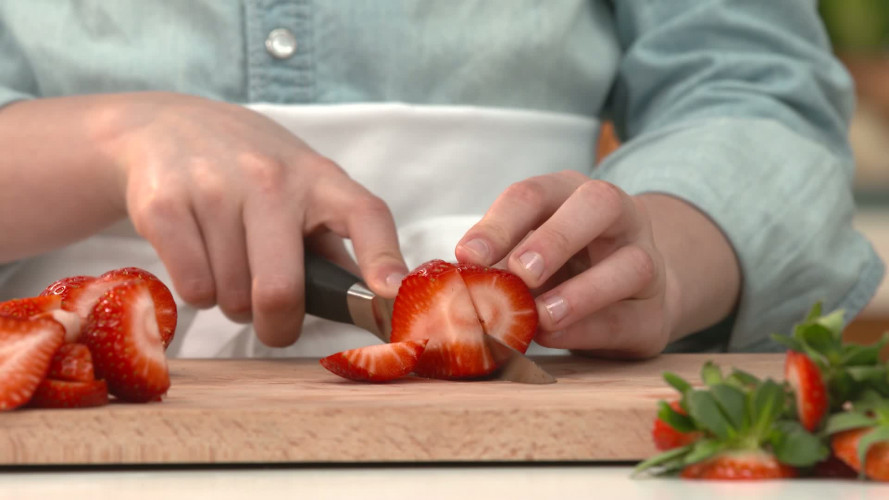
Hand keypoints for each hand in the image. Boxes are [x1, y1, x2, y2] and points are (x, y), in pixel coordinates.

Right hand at [102, 93, 406, 346]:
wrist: (163, 126)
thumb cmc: (249, 171)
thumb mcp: (302, 187)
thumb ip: (336, 243)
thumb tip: (377, 302)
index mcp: (318, 178)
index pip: (365, 215)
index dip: (383, 258)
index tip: (392, 294)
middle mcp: (269, 178)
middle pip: (279, 290)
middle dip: (278, 325)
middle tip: (273, 319)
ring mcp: (213, 188)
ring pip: (231, 299)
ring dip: (233, 303)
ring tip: (230, 268)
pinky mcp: (162, 205)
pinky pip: (192, 290)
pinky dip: (198, 294)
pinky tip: (200, 261)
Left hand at [456, 171, 738, 357]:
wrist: (627, 299)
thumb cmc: (560, 270)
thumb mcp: (525, 256)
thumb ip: (497, 266)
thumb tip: (455, 289)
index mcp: (570, 194)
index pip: (534, 194)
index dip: (498, 224)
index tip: (466, 256)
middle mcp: (617, 217)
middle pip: (599, 204)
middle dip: (555, 238)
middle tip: (519, 272)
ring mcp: (645, 260)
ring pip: (631, 264)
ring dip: (581, 292)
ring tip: (540, 315)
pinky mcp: (655, 312)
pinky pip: (630, 317)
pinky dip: (589, 328)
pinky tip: (556, 335)